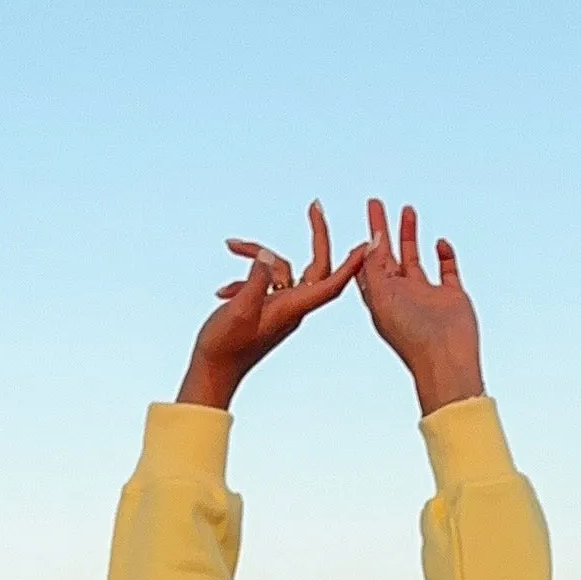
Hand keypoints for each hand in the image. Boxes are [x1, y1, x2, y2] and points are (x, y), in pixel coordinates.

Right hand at [177, 204, 366, 408]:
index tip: (368, 242)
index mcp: (292, 309)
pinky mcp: (267, 308)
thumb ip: (255, 281)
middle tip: (315, 206)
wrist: (212, 374)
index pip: (331, 284)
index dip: (352, 264)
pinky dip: (245, 276)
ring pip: (280, 268)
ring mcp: (280, 307)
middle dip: (318, 236)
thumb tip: (268, 254)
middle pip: (316, 267)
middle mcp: (292, 307)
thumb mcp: (237, 309)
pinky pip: (265, 280)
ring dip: (256, 254)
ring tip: (231, 245)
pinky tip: (222, 288)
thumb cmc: (224, 347)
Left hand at [356, 200, 484, 415]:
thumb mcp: (382, 296)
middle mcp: (402, 294)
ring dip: (409, 234)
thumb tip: (373, 237)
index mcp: (381, 298)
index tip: (364, 218)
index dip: (366, 240)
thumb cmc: (409, 334)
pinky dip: (444, 254)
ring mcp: (427, 295)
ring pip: (415, 258)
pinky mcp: (451, 296)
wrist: (445, 357)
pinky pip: (447, 270)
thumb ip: (375, 266)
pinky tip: (439, 242)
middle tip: (375, 203)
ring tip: (407, 209)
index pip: (368, 263)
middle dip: (382, 229)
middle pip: (389, 255)